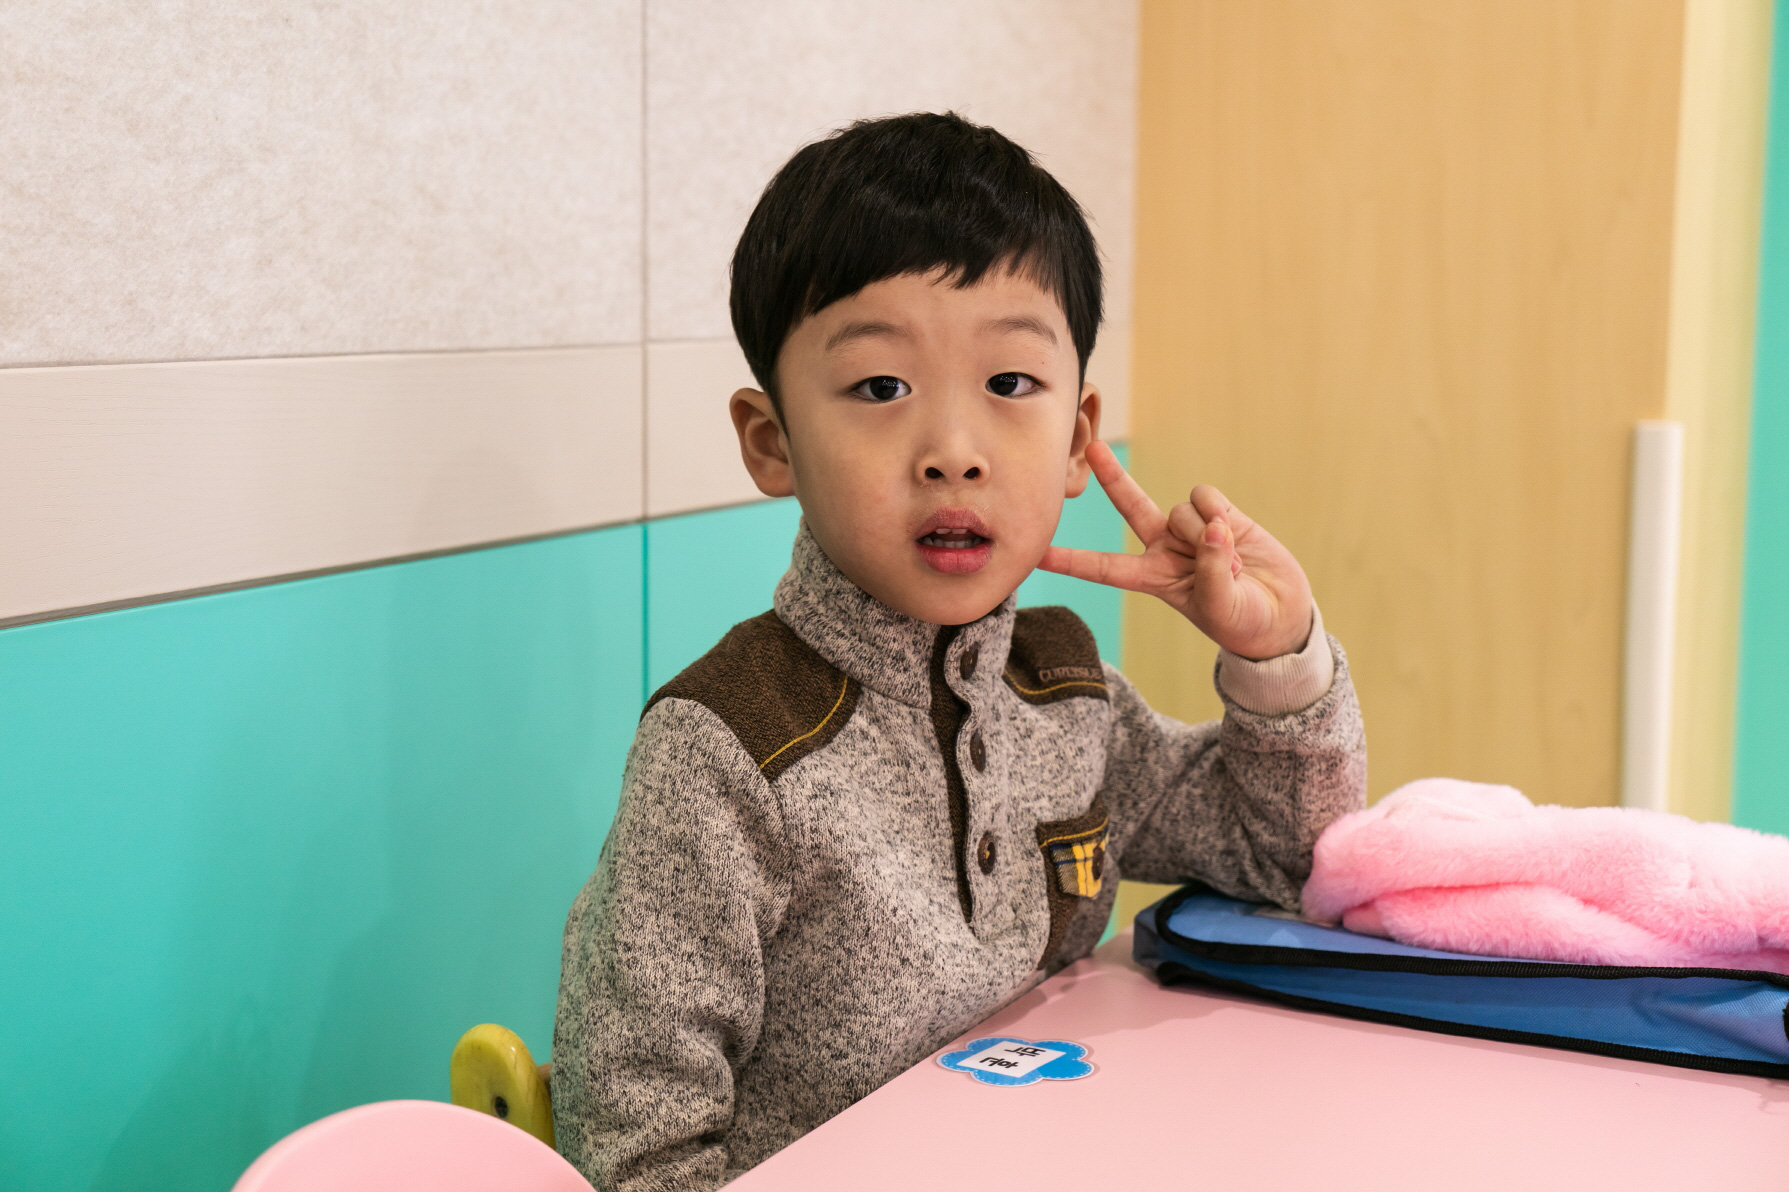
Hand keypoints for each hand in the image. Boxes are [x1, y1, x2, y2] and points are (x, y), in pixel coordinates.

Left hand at [1039, 441, 1314, 659]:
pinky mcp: (1220, 513)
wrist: (1282, 614)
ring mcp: (1191, 528)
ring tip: (1230, 562)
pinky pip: (1206, 497)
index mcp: (1152, 578)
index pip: (1102, 568)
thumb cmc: (1242, 621)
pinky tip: (1235, 536)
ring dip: (1205, 533)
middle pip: (1130, 505)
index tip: (1036, 552)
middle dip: (1112, 476)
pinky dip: (1220, 514)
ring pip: (1182, 509)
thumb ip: (1211, 571)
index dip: (1070, 560)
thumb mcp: (1220, 607)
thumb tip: (1210, 529)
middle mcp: (1164, 547)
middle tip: (1090, 446)